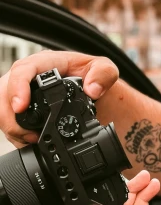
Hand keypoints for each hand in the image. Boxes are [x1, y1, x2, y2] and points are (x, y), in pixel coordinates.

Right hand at [0, 50, 119, 147]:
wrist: (94, 94)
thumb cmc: (95, 78)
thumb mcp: (107, 70)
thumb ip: (104, 75)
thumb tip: (92, 89)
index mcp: (46, 63)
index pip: (23, 70)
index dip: (17, 87)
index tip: (19, 105)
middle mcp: (29, 76)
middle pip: (3, 92)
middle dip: (10, 116)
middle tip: (29, 134)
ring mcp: (22, 93)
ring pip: (2, 109)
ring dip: (12, 128)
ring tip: (33, 139)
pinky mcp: (20, 108)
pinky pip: (7, 121)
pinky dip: (16, 135)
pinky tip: (30, 141)